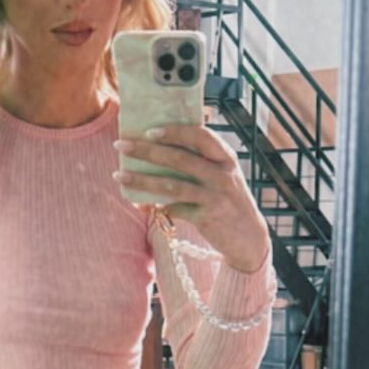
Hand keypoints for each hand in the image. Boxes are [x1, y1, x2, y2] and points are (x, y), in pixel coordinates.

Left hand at [113, 125, 270, 271]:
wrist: (249, 238)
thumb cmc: (229, 201)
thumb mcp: (224, 176)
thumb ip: (203, 161)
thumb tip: (161, 147)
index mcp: (226, 158)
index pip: (200, 136)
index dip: (174, 131)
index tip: (149, 130)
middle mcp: (223, 174)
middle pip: (180, 158)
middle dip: (147, 150)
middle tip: (121, 144)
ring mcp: (216, 197)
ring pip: (172, 185)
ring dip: (142, 179)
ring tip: (119, 175)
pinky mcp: (208, 218)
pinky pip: (175, 209)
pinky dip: (157, 206)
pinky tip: (142, 204)